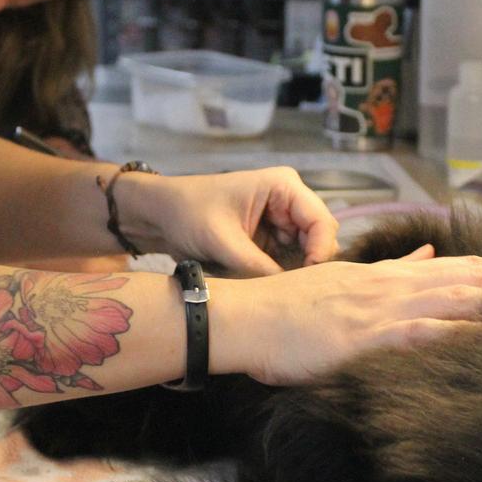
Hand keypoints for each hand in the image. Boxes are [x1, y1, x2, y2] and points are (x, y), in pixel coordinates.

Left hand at [121, 166, 338, 275]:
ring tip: (283, 294)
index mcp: (284, 186)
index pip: (322, 222)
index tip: (307, 282)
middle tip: (295, 294)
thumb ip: (258, 268)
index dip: (321, 253)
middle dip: (310, 266)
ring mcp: (282, 220)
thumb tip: (289, 295)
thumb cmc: (188, 214)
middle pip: (320, 239)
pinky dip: (284, 276)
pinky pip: (290, 261)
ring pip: (308, 254)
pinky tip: (274, 289)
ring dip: (297, 273)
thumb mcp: (223, 242)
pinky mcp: (272, 239)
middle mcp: (290, 201)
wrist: (160, 215)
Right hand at [209, 246, 481, 384]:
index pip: (456, 266)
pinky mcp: (366, 336)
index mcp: (388, 276)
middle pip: (468, 279)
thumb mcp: (343, 280)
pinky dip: (457, 333)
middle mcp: (392, 287)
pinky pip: (421, 332)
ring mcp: (381, 310)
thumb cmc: (289, 308)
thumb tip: (425, 252)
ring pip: (453, 299)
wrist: (247, 317)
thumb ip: (390, 269)